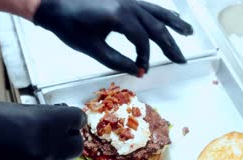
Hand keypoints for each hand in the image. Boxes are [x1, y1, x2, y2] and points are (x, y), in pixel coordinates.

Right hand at [0, 102, 85, 159]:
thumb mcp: (12, 110)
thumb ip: (40, 117)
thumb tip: (59, 119)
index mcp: (45, 124)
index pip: (77, 120)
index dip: (72, 118)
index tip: (67, 118)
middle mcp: (46, 149)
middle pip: (76, 146)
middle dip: (69, 138)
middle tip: (58, 134)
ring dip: (57, 156)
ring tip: (41, 149)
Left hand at [33, 0, 192, 75]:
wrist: (54, 4)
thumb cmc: (69, 26)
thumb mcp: (92, 48)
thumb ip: (117, 60)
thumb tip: (137, 70)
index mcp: (120, 16)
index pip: (142, 40)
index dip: (145, 58)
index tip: (142, 70)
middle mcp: (128, 5)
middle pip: (156, 26)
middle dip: (170, 45)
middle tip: (181, 60)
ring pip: (156, 13)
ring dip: (173, 24)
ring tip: (188, 33)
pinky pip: (148, 7)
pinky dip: (160, 14)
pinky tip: (169, 19)